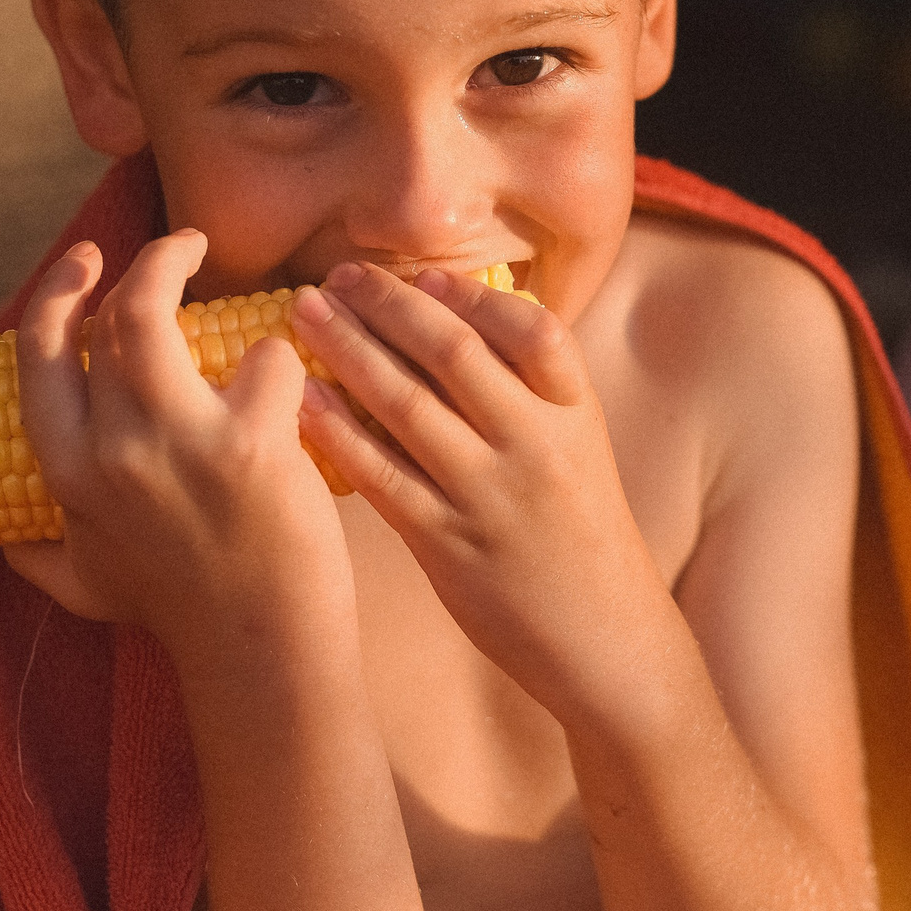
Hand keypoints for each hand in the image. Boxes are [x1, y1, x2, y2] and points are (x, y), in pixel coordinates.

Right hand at [2, 231, 353, 666]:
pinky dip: (280, 357)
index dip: (55, 293)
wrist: (257, 652)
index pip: (38, 355)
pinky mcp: (250, 444)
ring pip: (154, 310)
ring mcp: (177, 443)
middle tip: (172, 247)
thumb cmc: (178, 615)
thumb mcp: (86, 587)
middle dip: (138, 263)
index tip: (83, 260)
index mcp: (69, 473)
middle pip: (104, 317)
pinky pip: (264, 357)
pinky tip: (291, 377)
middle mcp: (110, 450)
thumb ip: (42, 558)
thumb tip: (3, 543)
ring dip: (182, 267)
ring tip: (212, 259)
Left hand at [290, 261, 664, 714]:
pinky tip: (305, 398)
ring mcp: (490, 496)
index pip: (532, 330)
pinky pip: (382, 476)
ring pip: (407, 406)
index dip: (472, 295)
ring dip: (348, 351)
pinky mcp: (449, 544)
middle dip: (388, 305)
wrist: (605, 636)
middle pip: (455, 354)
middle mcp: (536, 447)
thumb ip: (532, 390)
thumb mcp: (580, 447)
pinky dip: (338, 431)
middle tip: (339, 275)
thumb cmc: (582, 533)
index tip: (421, 274)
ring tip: (307, 315)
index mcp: (575, 414)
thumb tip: (460, 318)